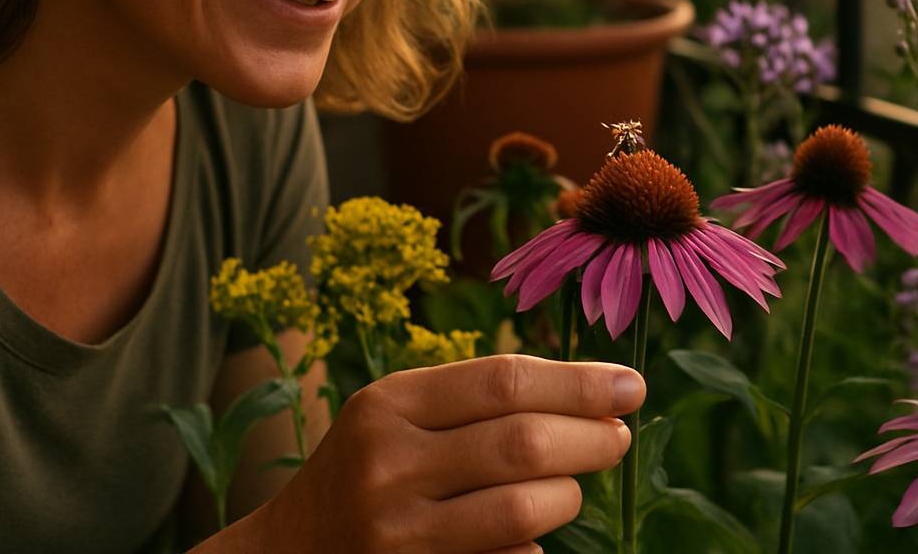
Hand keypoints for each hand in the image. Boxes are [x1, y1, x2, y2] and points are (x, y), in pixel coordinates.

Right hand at [251, 353, 643, 552]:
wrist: (288, 552)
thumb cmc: (364, 468)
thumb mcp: (396, 414)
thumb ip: (473, 398)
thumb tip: (591, 393)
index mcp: (388, 403)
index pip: (504, 380)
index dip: (579, 382)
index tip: (629, 385)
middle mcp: (389, 463)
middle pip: (522, 443)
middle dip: (590, 438)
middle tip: (620, 436)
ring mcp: (399, 531)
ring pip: (522, 511)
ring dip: (568, 496)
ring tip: (574, 486)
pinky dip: (534, 548)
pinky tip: (533, 535)